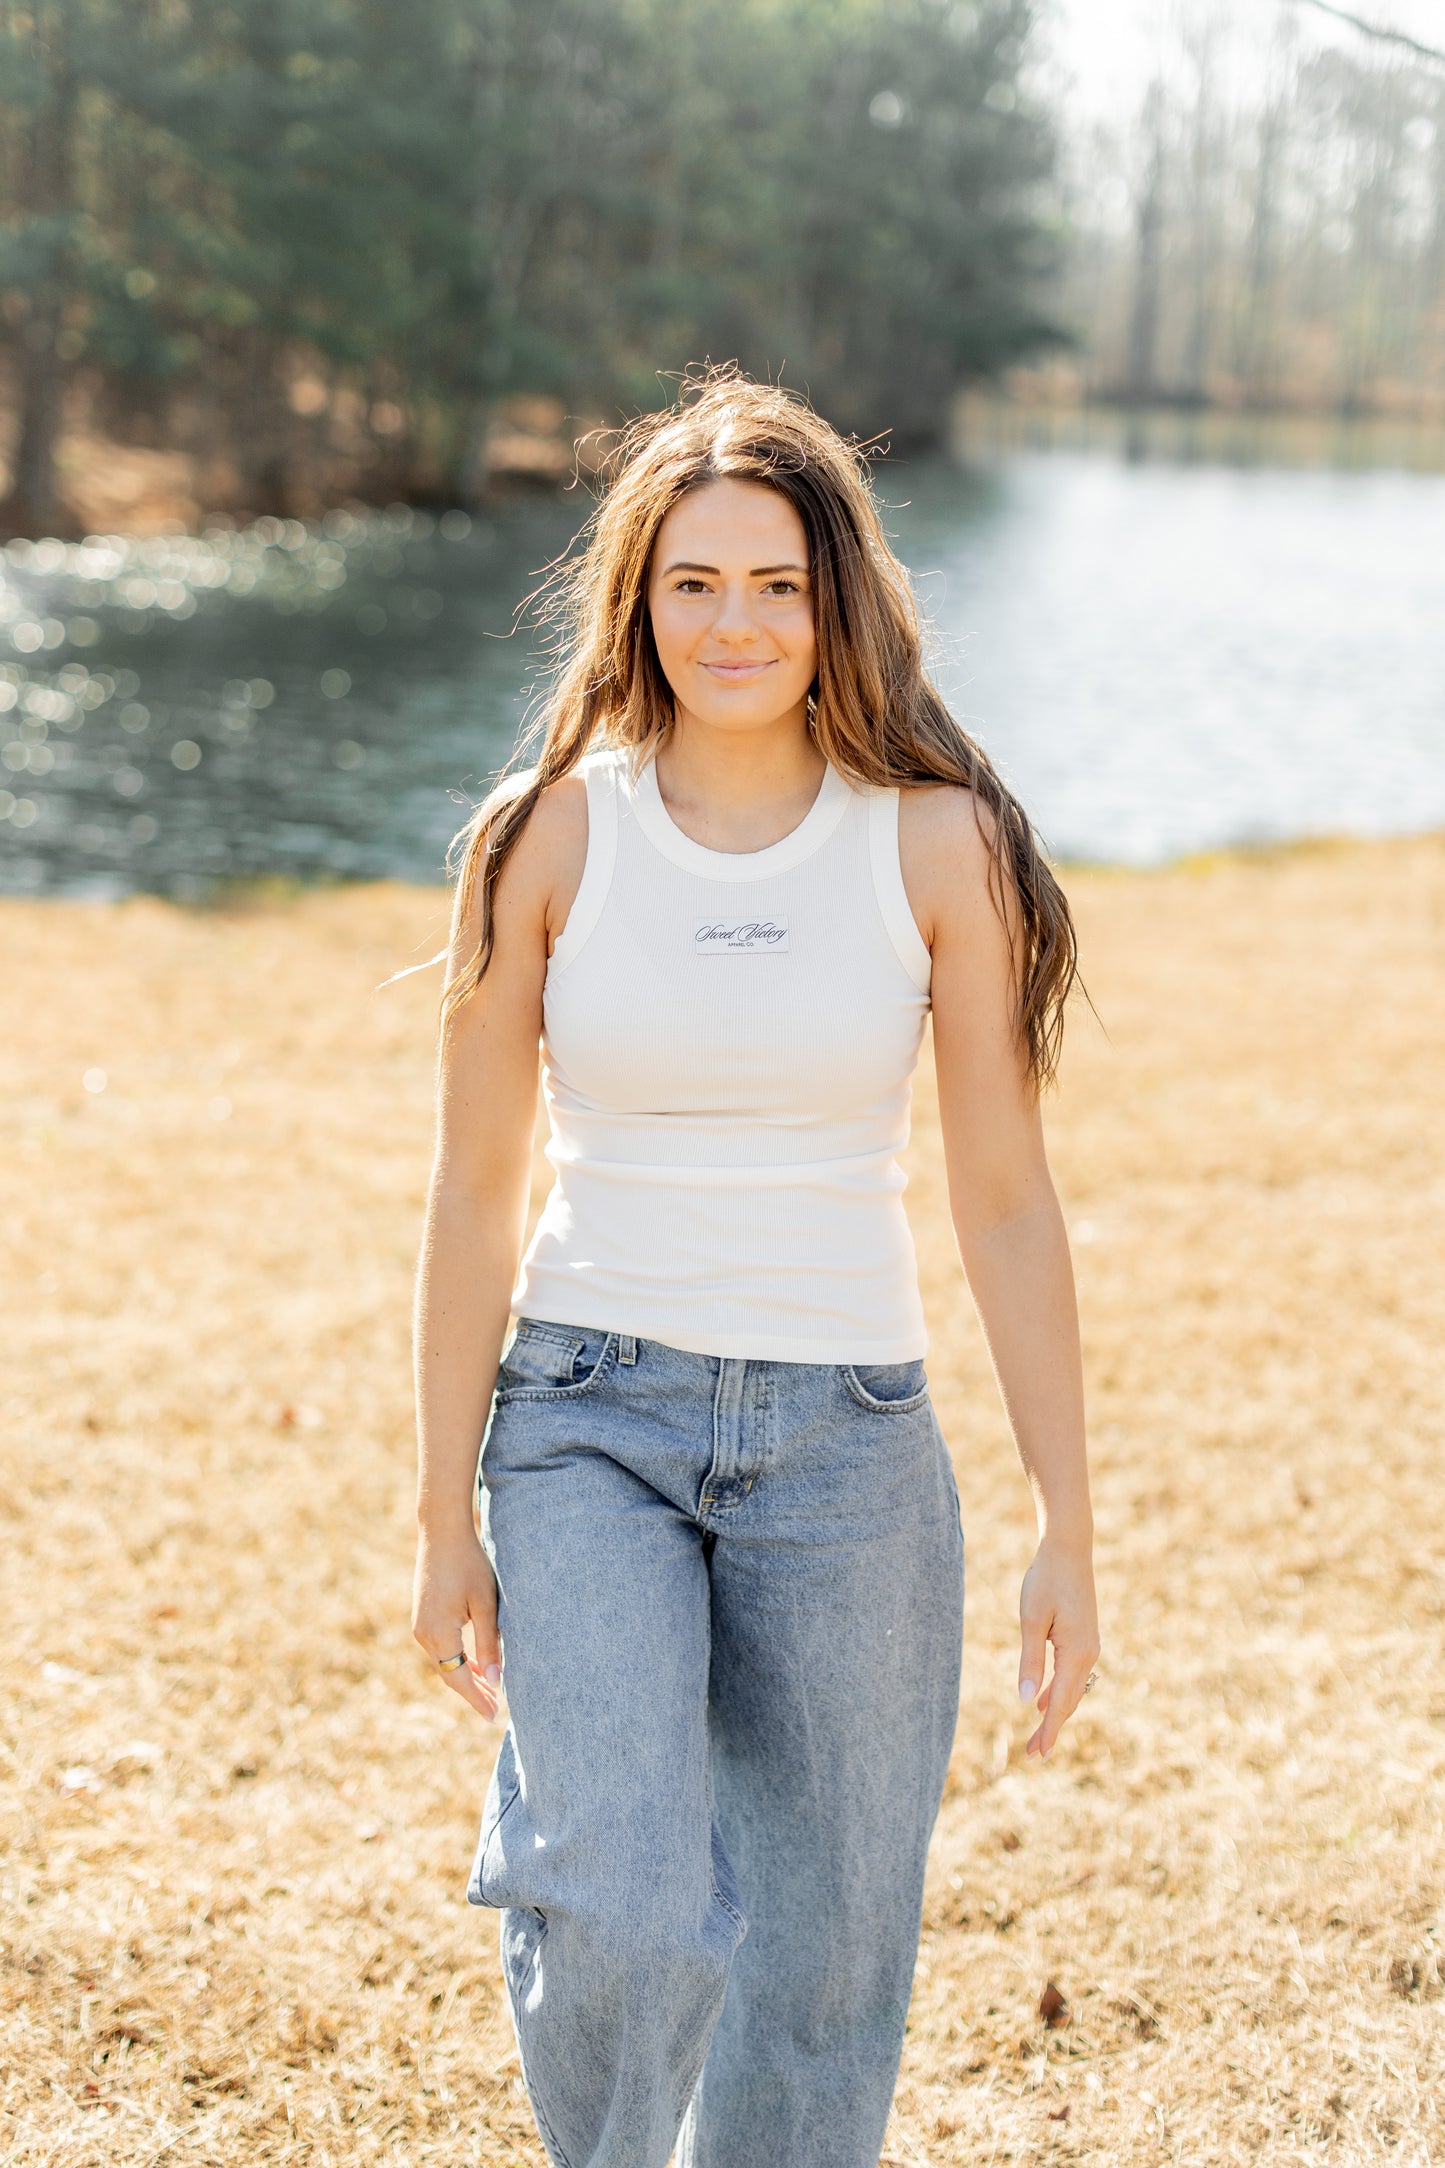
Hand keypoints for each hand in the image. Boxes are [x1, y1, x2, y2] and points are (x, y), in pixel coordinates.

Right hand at [413, 1523, 502, 1720]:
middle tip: (496, 1709)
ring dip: (466, 1676)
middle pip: (449, 1674)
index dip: (476, 1699)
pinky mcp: (423, 1616)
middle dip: (473, 1692)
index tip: (493, 1717)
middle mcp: (423, 1635)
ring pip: (445, 1662)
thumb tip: (495, 1680)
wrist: (442, 1533)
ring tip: (491, 1690)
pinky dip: (458, 1660)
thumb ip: (489, 1644)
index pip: (458, 1679)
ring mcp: (420, 1625)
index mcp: (438, 1635)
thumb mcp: (485, 1605)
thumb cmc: (469, 1564)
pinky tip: (474, 1664)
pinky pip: (441, 1648)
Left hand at [1017, 1536, 1099, 1761]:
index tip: (1038, 1755)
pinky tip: (1045, 1701)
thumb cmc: (1046, 1580)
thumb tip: (1027, 1700)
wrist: (1068, 1549)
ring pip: (1072, 1688)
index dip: (1049, 1730)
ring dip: (1055, 1711)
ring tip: (1037, 1736)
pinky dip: (1059, 1690)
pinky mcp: (1084, 1637)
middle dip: (1051, 1728)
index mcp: (1077, 1652)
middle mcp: (1089, 1653)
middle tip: (1032, 1755)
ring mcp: (1089, 1645)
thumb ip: (1030, 1661)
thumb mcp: (1031, 1621)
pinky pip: (1072, 1673)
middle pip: (1070, 1700)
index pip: (1062, 1702)